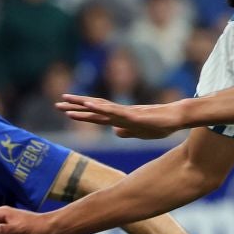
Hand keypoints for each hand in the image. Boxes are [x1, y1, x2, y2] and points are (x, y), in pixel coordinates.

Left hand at [56, 94, 188, 139]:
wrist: (176, 118)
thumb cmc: (160, 124)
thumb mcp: (139, 132)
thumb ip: (127, 131)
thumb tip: (114, 131)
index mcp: (119, 120)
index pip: (95, 117)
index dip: (80, 114)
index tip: (65, 111)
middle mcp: (119, 114)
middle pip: (93, 110)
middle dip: (75, 107)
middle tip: (57, 104)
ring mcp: (124, 113)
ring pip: (100, 108)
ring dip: (83, 104)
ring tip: (68, 100)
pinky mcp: (132, 115)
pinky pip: (113, 111)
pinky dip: (100, 108)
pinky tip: (90, 104)